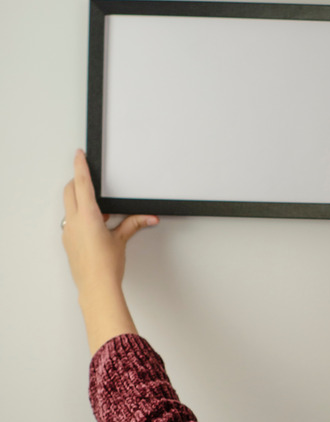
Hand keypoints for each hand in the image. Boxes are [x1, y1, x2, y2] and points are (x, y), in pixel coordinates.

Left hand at [62, 149, 157, 353]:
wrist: (96, 287)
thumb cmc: (106, 266)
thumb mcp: (122, 240)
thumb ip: (134, 223)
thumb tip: (148, 217)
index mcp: (87, 216)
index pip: (82, 183)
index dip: (80, 165)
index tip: (78, 153)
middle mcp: (73, 222)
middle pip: (70, 191)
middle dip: (78, 180)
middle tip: (88, 175)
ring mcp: (68, 232)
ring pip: (69, 206)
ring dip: (80, 200)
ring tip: (101, 208)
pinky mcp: (68, 242)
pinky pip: (72, 221)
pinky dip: (81, 216)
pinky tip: (97, 225)